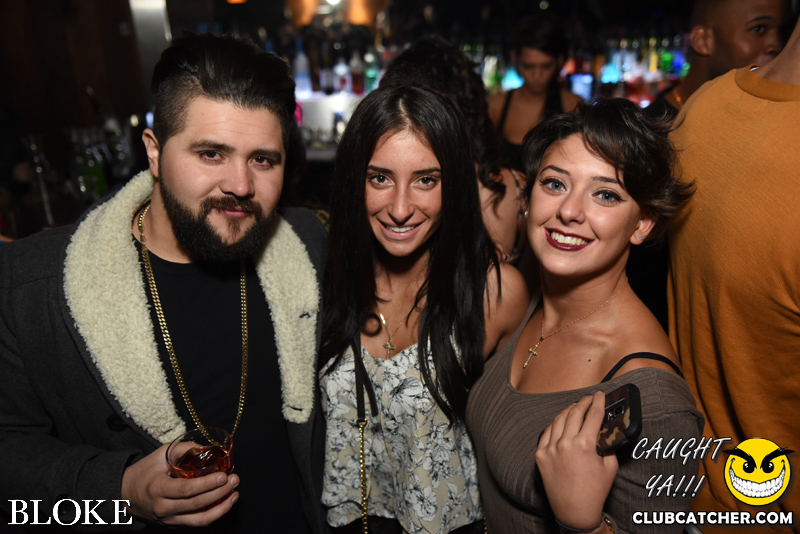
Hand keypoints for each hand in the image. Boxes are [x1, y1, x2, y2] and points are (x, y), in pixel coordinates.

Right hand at [121, 443, 239, 526]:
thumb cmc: (145, 472)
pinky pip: (196, 523)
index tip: (224, 475)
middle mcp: (163, 507)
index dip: (207, 484)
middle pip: (197, 504)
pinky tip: (224, 503)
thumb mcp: (160, 454)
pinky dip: (213, 515)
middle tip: (234, 480)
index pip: (186, 489)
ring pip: (199, 519)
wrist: (125, 494)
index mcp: (158, 488)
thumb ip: (184, 449)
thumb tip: (208, 447)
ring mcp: (168, 519)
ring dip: (221, 508)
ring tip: (234, 494)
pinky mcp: (173, 525)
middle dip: (220, 493)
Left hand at [535, 391, 617, 530]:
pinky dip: (555, 424)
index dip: (598, 402)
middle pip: (575, 413)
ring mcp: (550, 448)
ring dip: (568, 410)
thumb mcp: (610, 467)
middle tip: (588, 399)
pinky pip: (547, 432)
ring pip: (559, 420)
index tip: (600, 395)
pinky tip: (561, 422)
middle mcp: (565, 443)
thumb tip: (608, 430)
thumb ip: (609, 445)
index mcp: (585, 445)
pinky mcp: (540, 455)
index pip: (593, 415)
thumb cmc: (594, 491)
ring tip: (575, 407)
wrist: (574, 511)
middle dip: (583, 403)